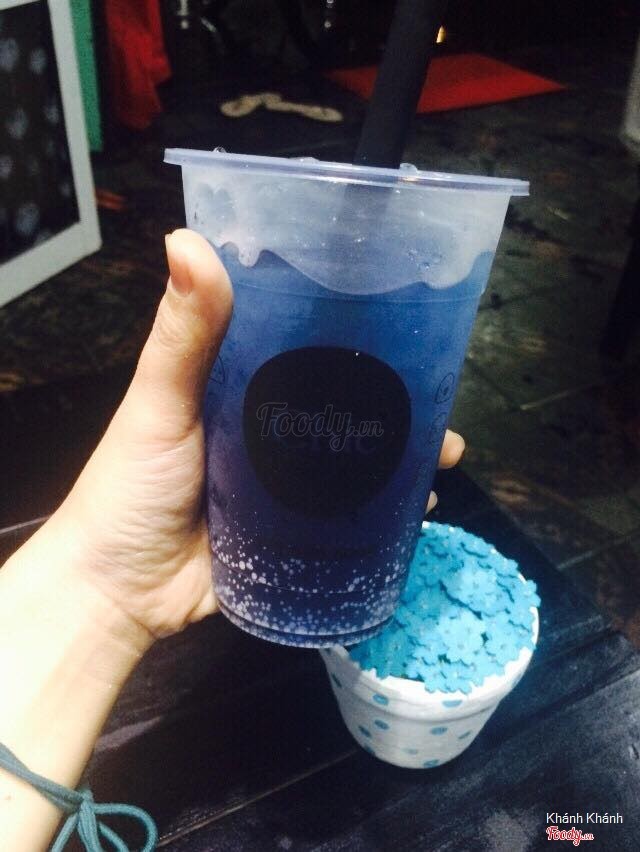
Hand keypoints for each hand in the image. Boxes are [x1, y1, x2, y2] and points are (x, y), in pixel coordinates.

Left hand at [35, 229, 463, 644]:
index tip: (404, 320)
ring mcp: (284, 486)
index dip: (352, 335)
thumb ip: (181, 334)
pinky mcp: (292, 535)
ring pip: (354, 462)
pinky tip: (420, 508)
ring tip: (443, 455)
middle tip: (439, 400)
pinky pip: (347, 519)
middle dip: (395, 402)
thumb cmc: (130, 486)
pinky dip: (384, 513)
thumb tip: (186, 238)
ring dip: (401, 457)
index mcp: (241, 386)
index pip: (304, 348)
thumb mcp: (159, 403)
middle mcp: (268, 430)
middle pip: (342, 407)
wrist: (119, 591)